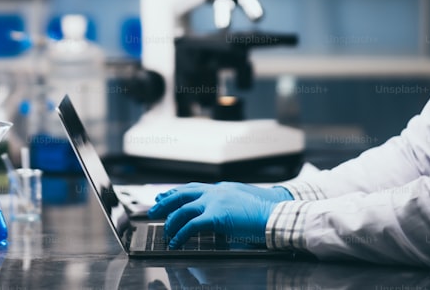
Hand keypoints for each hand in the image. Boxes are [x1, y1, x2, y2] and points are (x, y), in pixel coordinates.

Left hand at [148, 182, 292, 248]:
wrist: (276, 215)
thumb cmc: (265, 213)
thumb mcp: (243, 202)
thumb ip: (228, 204)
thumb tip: (220, 214)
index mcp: (221, 188)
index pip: (192, 188)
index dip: (176, 192)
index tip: (164, 195)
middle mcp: (215, 192)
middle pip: (182, 194)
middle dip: (165, 202)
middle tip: (153, 209)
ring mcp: (215, 202)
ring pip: (183, 209)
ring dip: (171, 221)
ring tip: (165, 231)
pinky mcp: (216, 216)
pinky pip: (191, 225)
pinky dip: (180, 234)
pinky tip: (176, 241)